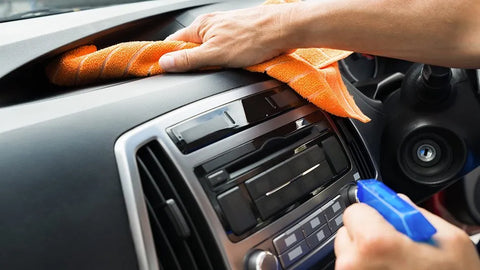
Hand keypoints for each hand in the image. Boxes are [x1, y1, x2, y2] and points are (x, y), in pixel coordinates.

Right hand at [158, 4, 297, 71]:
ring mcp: (226, 29)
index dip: (168, 57)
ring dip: (213, 62)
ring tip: (225, 67)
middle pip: (192, 47)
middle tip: (205, 72)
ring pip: (210, 50)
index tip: (166, 70)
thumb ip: (188, 59)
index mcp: (201, 26)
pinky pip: (226, 50)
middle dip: (195, 63)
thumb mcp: (216, 54)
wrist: (284, 30)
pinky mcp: (240, 35)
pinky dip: (228, 59)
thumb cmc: (255, 37)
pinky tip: (236, 63)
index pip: (173, 42)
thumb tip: (165, 62)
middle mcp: (212, 25)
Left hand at [335, 197, 479, 269]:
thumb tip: (395, 203)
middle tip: (395, 247)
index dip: (374, 213)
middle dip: (368, 234)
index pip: (355, 210)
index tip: (385, 219)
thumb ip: (414, 214)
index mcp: (374, 243)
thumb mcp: (448, 239)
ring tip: (396, 265)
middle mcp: (354, 264)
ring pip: (349, 254)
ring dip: (366, 255)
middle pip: (348, 232)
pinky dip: (368, 268)